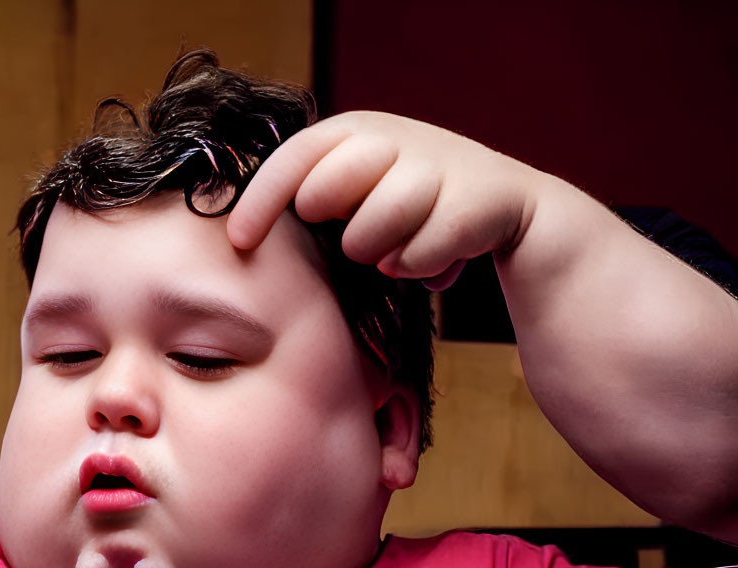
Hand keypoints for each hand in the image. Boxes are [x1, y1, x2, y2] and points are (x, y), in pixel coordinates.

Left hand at [228, 111, 539, 288]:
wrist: (500, 206)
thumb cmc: (411, 206)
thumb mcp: (361, 190)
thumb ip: (318, 198)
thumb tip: (254, 236)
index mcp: (357, 130)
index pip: (293, 159)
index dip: (259, 202)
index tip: (238, 243)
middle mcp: (392, 137)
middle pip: (323, 193)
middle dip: (328, 225)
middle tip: (357, 236)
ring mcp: (435, 165)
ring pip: (367, 235)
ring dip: (374, 254)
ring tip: (393, 250)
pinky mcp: (473, 200)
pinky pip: (413, 258)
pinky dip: (415, 268)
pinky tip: (432, 260)